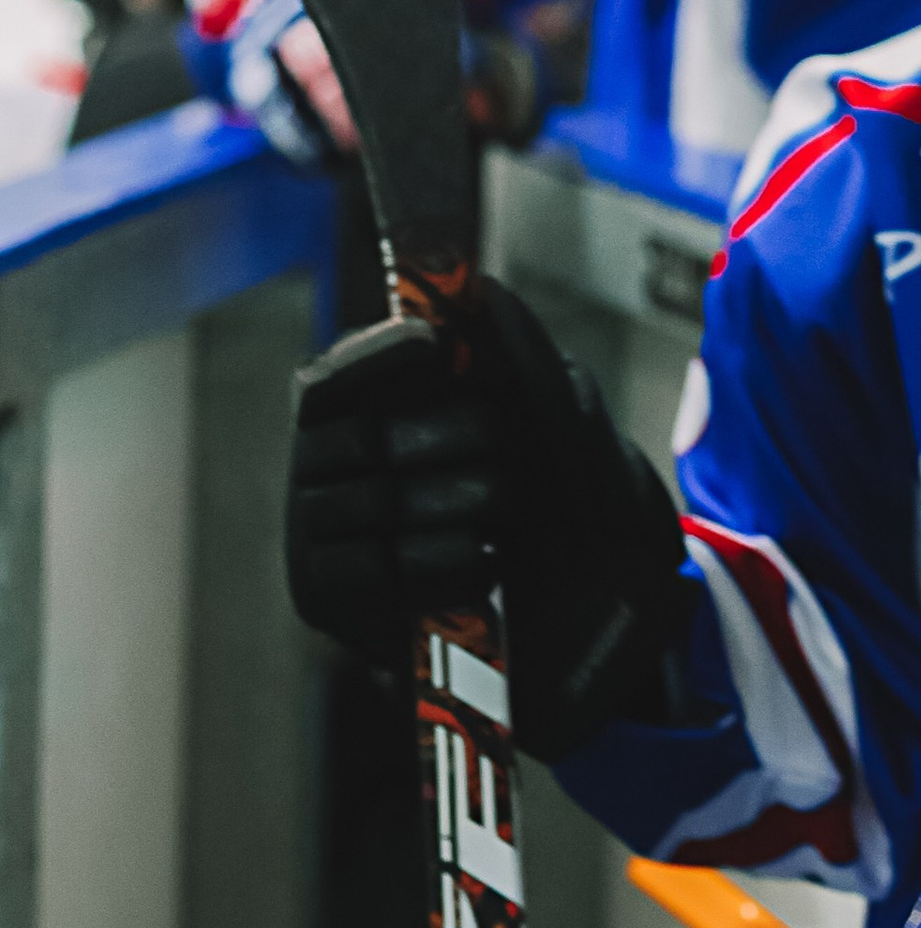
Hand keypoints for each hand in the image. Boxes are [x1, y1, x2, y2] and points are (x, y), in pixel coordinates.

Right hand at [288, 275, 693, 760]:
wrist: (593, 636)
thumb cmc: (577, 521)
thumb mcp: (571, 438)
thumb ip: (527, 366)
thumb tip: (484, 291)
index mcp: (375, 417)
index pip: (336, 378)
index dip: (378, 357)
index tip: (434, 344)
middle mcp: (330, 472)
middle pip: (351, 433)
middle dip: (440, 437)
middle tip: (505, 467)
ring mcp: (320, 536)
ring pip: (362, 499)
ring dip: (447, 503)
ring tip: (498, 519)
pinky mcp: (324, 601)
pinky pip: (363, 567)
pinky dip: (434, 561)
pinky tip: (484, 569)